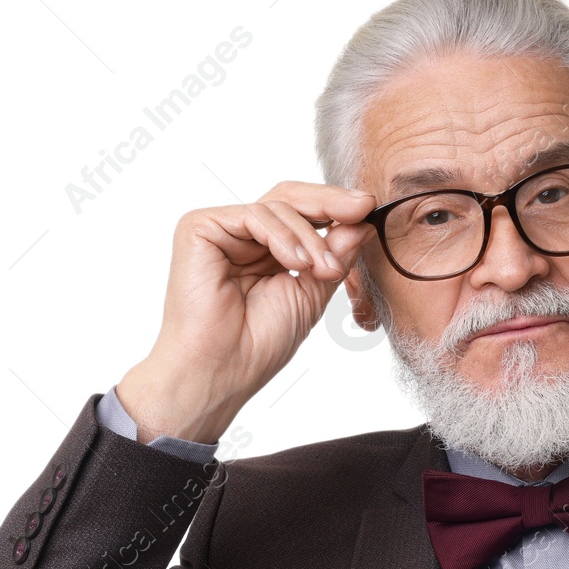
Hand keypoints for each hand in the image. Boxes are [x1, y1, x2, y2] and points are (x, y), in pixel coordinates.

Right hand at [115, 181, 377, 443]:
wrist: (223, 370)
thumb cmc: (259, 344)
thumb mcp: (312, 294)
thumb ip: (334, 257)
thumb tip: (362, 224)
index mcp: (266, 250)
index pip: (303, 214)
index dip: (336, 208)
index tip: (369, 209)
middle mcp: (242, 235)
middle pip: (289, 198)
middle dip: (330, 202)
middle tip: (362, 207)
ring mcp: (220, 230)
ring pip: (277, 207)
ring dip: (310, 238)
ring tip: (323, 271)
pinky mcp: (199, 228)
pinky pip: (253, 215)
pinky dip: (282, 236)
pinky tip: (297, 263)